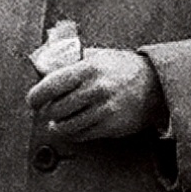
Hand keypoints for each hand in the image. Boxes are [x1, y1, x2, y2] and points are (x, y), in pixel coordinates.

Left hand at [26, 48, 164, 141]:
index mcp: (88, 69)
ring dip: (58, 126)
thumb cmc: (124, 69)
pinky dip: (73, 133)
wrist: (157, 85)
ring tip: (57, 122)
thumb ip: (72, 61)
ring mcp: (104, 110)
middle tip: (46, 111)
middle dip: (47, 112)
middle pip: (56, 109)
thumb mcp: (98, 56)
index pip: (50, 86)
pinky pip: (82, 135)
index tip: (33, 100)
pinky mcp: (111, 126)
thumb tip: (44, 68)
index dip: (36, 96)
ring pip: (66, 125)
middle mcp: (95, 90)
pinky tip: (73, 127)